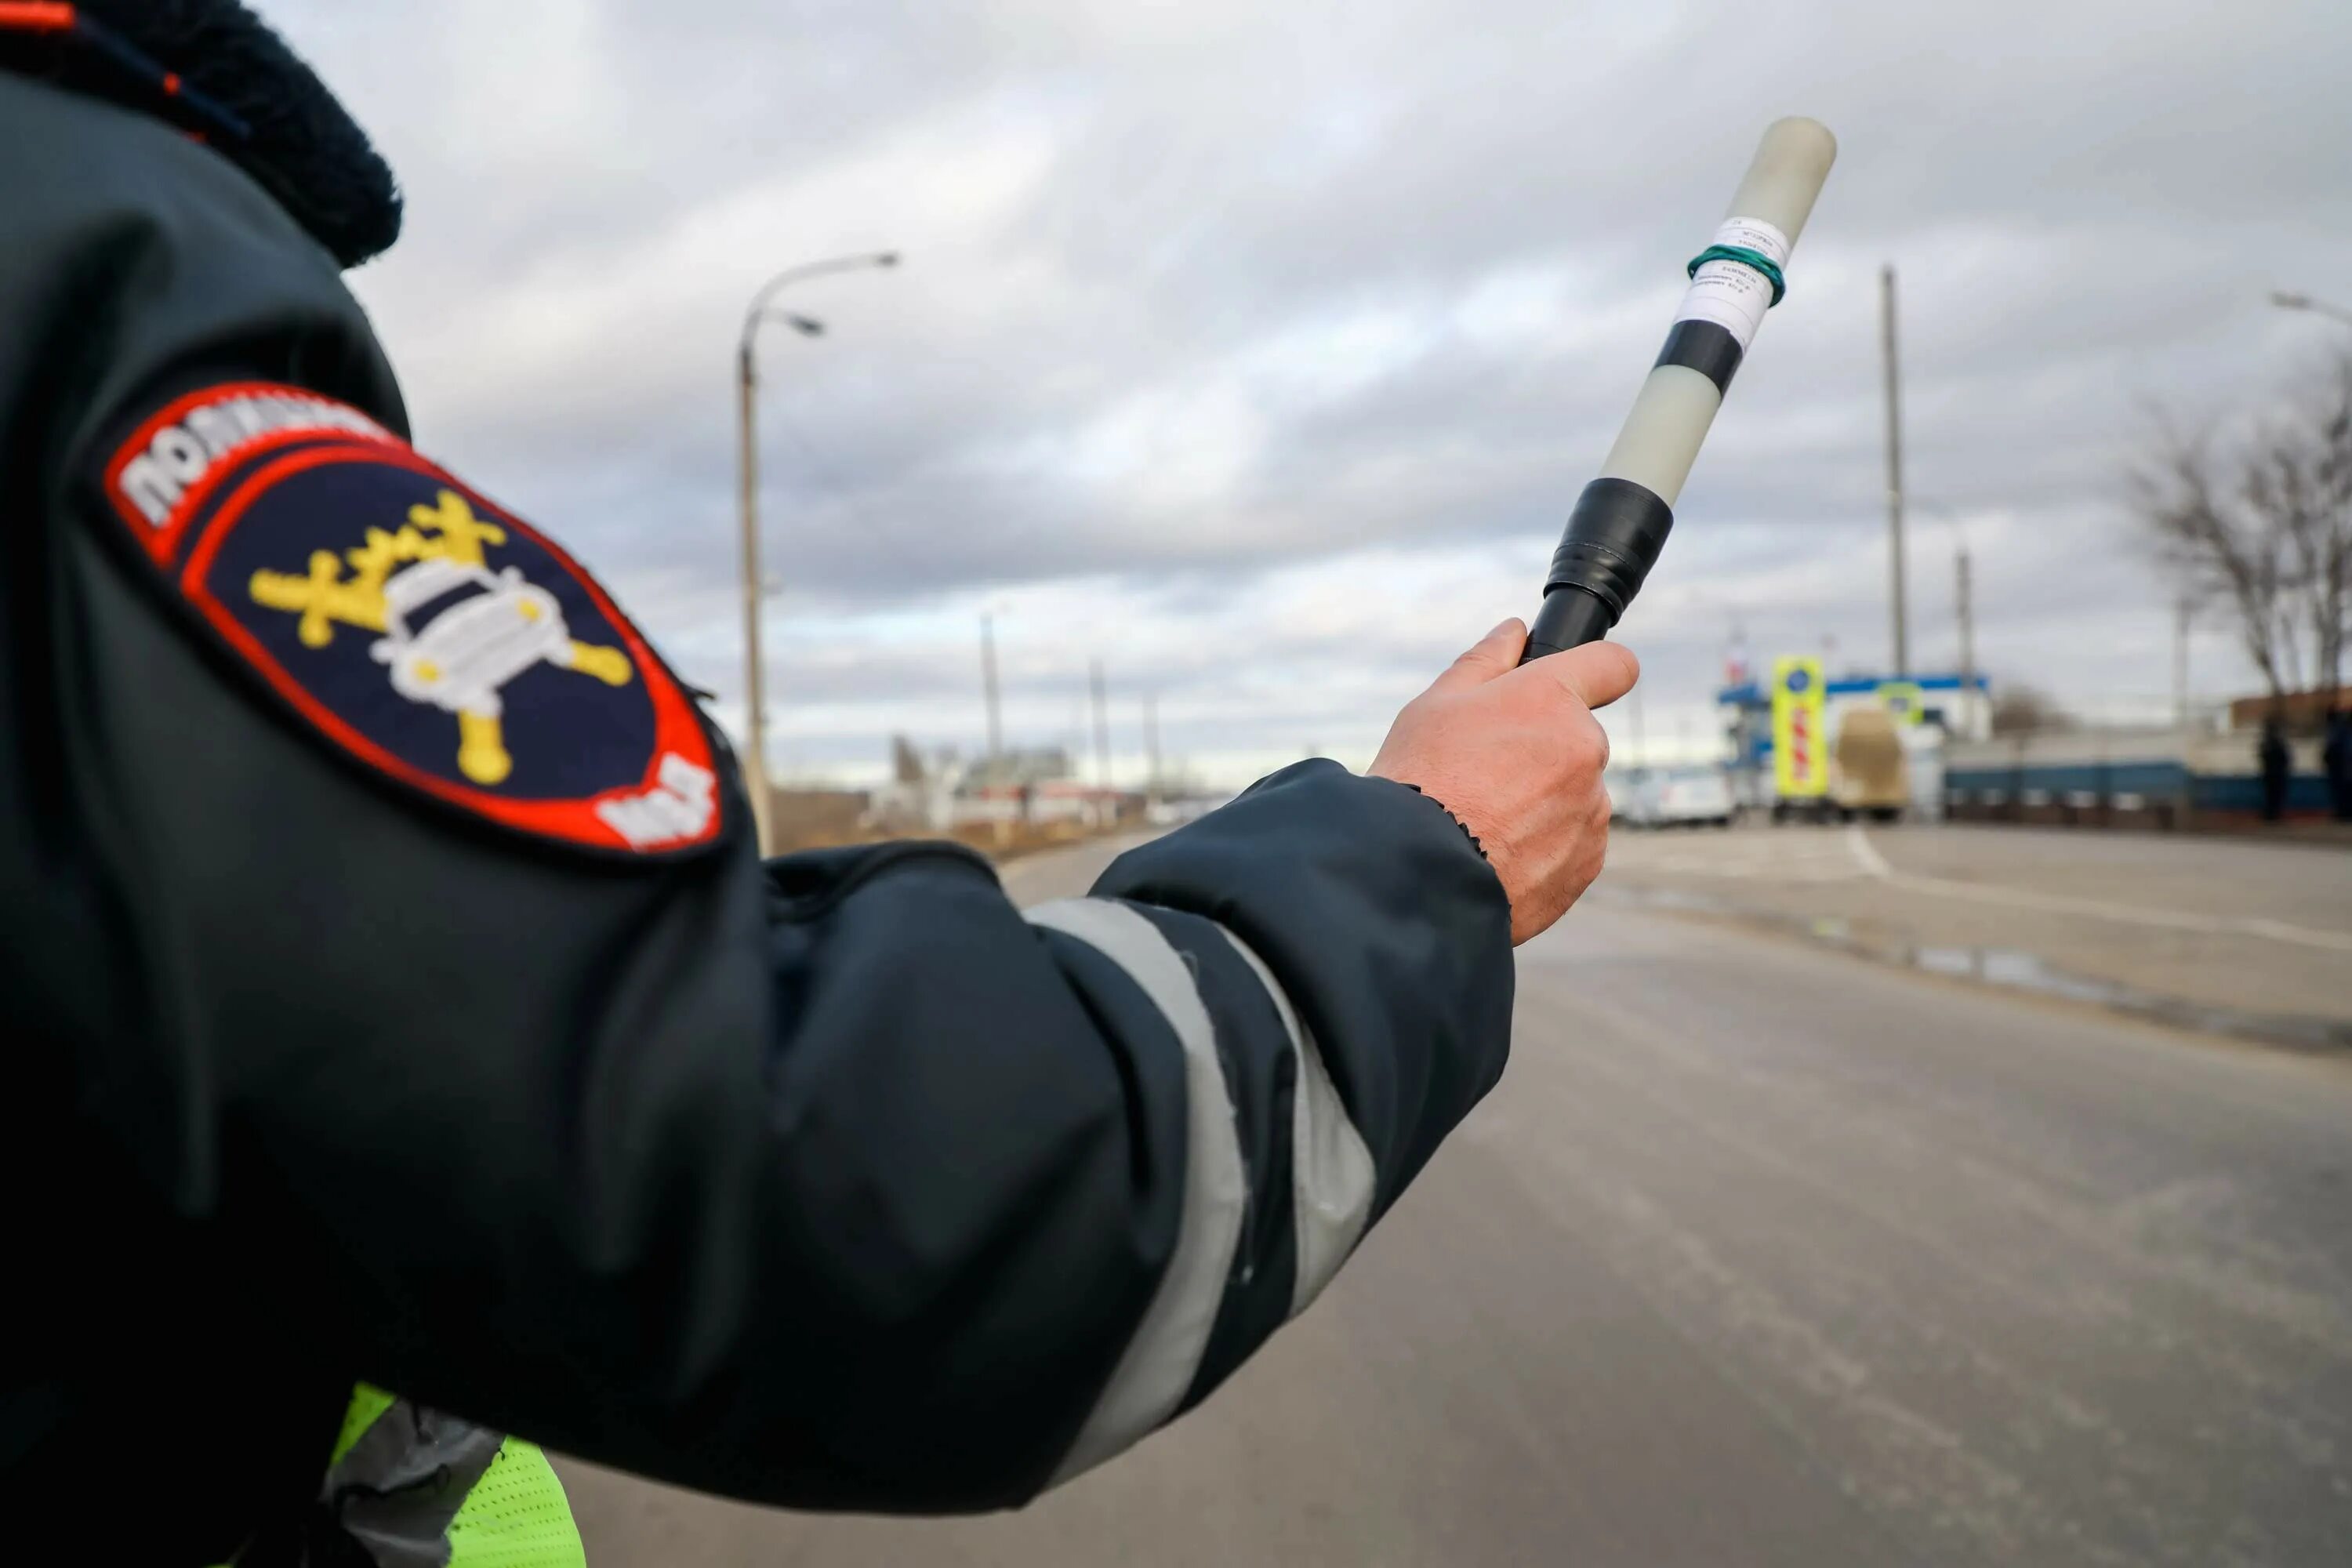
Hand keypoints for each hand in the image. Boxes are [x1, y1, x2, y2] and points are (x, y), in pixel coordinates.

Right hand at [1368, 618, 1638, 944]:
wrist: (1416, 875)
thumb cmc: (1419, 781)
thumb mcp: (1436, 705)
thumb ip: (1485, 662)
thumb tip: (1514, 631)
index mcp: (1552, 700)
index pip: (1613, 665)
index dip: (1597, 671)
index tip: (1581, 684)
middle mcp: (1585, 750)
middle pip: (1577, 739)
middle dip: (1543, 751)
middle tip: (1483, 775)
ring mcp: (1591, 810)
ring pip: (1574, 794)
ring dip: (1543, 803)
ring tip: (1484, 824)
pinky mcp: (1587, 862)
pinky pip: (1572, 843)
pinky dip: (1544, 847)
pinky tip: (1496, 855)